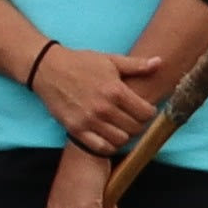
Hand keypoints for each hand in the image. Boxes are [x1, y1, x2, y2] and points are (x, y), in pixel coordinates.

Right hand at [43, 45, 162, 160]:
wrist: (47, 69)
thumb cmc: (80, 63)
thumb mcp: (110, 60)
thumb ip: (136, 65)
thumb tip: (160, 62)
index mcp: (116, 91)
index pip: (146, 113)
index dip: (149, 112)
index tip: (144, 109)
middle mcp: (104, 108)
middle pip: (136, 128)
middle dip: (138, 124)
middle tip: (132, 118)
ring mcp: (89, 120)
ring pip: (121, 139)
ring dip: (124, 135)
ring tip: (120, 127)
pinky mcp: (75, 129)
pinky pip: (101, 147)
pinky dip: (108, 145)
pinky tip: (107, 136)